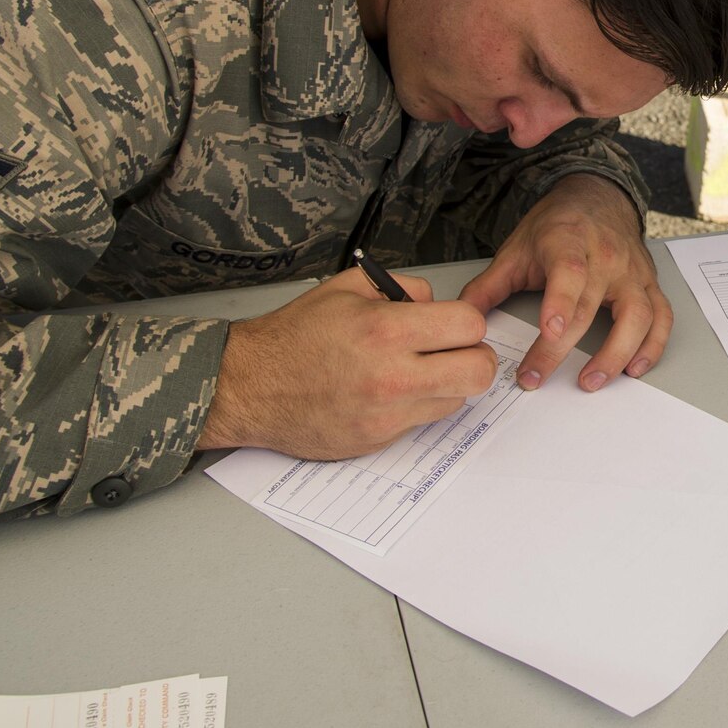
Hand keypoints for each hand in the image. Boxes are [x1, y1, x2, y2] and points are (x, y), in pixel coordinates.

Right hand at [198, 268, 494, 459]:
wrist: (248, 387)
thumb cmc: (293, 337)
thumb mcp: (346, 288)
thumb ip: (401, 287)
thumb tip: (434, 303)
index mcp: (386, 330)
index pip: (469, 326)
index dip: (466, 322)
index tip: (454, 324)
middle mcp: (392, 376)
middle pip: (478, 371)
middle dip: (474, 357)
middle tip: (456, 352)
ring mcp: (387, 414)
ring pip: (457, 400)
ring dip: (447, 384)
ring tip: (417, 371)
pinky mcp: (379, 440)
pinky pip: (423, 422)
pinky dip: (418, 406)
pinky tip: (390, 392)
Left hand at [456, 174, 669, 392]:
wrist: (597, 197)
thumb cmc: (557, 226)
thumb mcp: (516, 248)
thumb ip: (488, 286)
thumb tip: (462, 319)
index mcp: (568, 241)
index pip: (568, 272)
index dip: (561, 303)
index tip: (549, 332)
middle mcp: (606, 256)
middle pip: (590, 307)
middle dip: (562, 349)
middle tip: (535, 377)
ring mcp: (631, 272)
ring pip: (637, 316)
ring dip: (616, 353)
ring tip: (590, 381)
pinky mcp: (649, 284)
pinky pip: (661, 318)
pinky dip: (653, 346)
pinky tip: (634, 368)